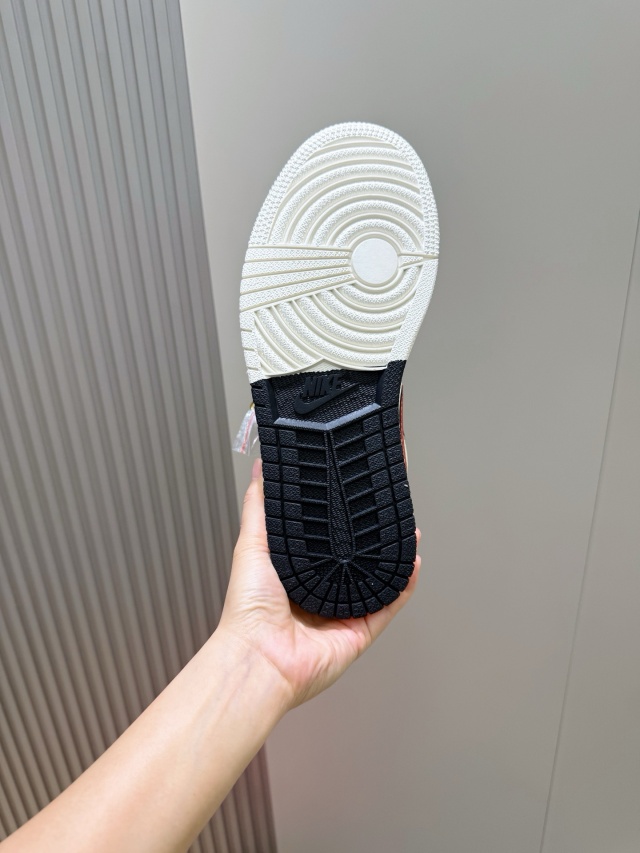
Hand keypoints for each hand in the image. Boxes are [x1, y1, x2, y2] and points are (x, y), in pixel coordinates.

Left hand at [219, 459, 420, 709]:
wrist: (259, 656)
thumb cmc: (248, 608)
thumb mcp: (252, 544)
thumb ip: (259, 506)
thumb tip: (261, 468)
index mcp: (299, 570)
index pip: (328, 536)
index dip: (345, 513)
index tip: (358, 487)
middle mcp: (322, 589)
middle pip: (357, 555)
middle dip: (375, 530)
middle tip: (389, 502)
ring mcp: (344, 610)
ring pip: (378, 577)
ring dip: (395, 553)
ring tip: (408, 526)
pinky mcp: (360, 630)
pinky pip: (389, 604)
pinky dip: (404, 584)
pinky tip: (411, 561)